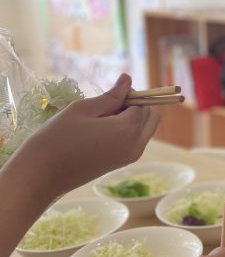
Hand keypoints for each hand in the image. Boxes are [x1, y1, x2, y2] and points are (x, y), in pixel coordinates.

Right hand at [11, 73, 159, 197]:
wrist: (40, 176)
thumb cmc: (57, 138)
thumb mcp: (83, 110)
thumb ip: (111, 96)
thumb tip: (128, 80)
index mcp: (129, 130)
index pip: (141, 103)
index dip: (126, 94)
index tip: (106, 97)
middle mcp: (137, 145)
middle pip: (151, 116)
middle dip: (136, 106)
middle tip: (106, 107)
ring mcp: (131, 157)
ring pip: (146, 129)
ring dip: (132, 119)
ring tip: (101, 119)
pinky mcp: (122, 163)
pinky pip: (136, 140)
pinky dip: (127, 131)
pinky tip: (100, 131)